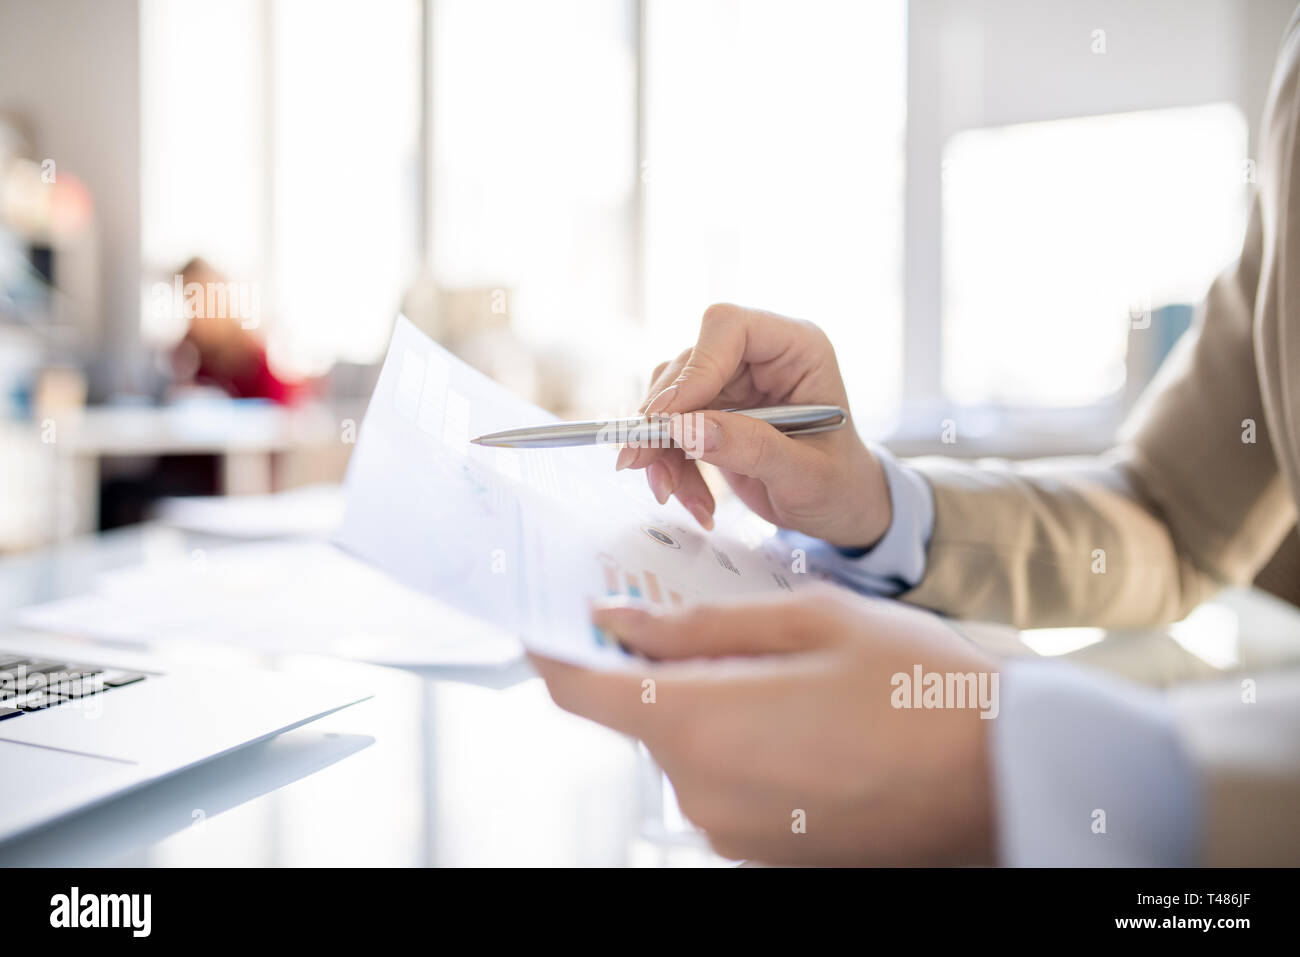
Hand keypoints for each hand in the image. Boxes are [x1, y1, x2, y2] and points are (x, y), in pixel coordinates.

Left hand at [530, 587, 997, 864]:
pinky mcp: (764, 853)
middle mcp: (701, 793)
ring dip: (708, 701)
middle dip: (657, 663)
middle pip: (641, 714)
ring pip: (685, 745)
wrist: (1005, 780)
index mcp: (702, 726)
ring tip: (784, 667)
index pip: (584, 691)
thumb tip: (619, 623)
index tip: (550, 617)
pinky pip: (723, 780)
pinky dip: (738, 739)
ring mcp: (733, 833)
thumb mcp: (811, 621)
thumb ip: (702, 624)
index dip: (556, 649)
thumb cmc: (916, 688)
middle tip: (708, 615)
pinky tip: (802, 714)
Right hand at [620, 303, 890, 548]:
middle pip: (688, 365)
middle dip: (663, 420)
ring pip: (670, 399)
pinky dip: (671, 466)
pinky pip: (672, 428)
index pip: (729, 328)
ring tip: (674, 494)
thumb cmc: (840, 486)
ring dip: (663, 450)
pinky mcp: (713, 412)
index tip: (669, 419)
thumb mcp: (806, 475)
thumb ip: (752, 448)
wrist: (839, 509)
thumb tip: (686, 429)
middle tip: (642, 463)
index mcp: (797, 349)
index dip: (695, 369)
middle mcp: (760, 356)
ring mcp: (733, 382)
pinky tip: (693, 500)